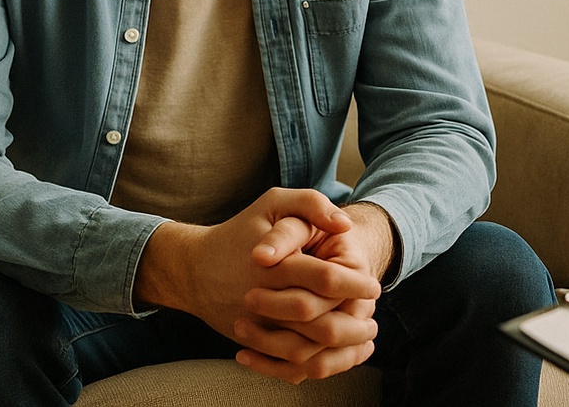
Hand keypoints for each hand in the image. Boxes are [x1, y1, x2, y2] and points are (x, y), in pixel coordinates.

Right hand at [134, 188, 382, 382]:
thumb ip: (311, 204)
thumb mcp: (273, 202)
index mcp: (276, 266)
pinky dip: (315, 366)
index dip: (356, 284)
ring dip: (341, 352)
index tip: (374, 285)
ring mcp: (257, 328)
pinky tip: (337, 356)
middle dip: (354, 326)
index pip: (326, 280)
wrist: (195, 269)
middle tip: (373, 321)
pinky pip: (287, 366)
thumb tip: (344, 223)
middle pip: (320, 325)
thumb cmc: (241, 232)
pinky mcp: (252, 345)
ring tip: (363, 341)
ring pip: (306, 353)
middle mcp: (265, 301)